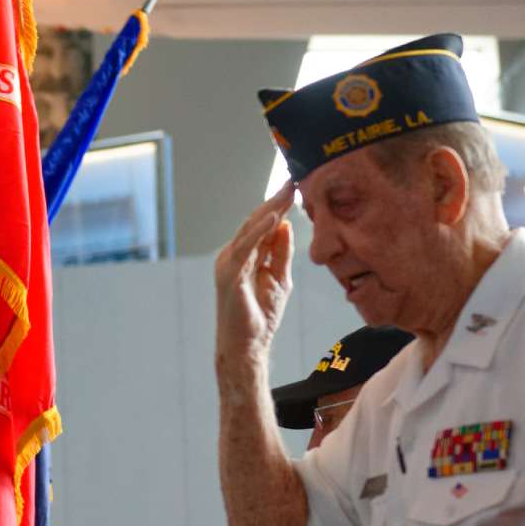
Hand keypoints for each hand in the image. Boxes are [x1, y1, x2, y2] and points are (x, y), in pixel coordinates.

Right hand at [214, 186, 295, 366]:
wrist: (247, 345)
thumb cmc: (260, 316)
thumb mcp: (279, 278)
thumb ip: (280, 253)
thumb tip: (285, 225)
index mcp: (245, 256)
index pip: (263, 226)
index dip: (279, 206)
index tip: (295, 187)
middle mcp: (233, 255)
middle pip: (256, 222)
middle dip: (275, 201)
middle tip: (293, 180)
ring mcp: (229, 264)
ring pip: (251, 230)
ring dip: (270, 210)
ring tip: (287, 192)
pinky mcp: (230, 274)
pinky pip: (246, 248)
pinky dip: (259, 232)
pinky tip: (274, 217)